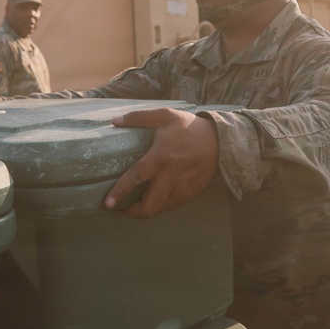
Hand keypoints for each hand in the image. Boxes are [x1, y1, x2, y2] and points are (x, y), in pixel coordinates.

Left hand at [104, 108, 219, 218]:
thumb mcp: (165, 116)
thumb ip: (139, 117)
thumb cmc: (190, 128)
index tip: (108, 203)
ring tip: (134, 206)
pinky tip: (153, 199)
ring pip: (160, 210)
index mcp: (162, 157)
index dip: (121, 192)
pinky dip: (159, 207)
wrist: (222, 142)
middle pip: (149, 206)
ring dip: (145, 211)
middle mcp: (171, 176)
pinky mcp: (190, 194)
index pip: (137, 178)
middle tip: (121, 207)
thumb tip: (114, 121)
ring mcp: (182, 188)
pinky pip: (170, 207)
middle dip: (132, 212)